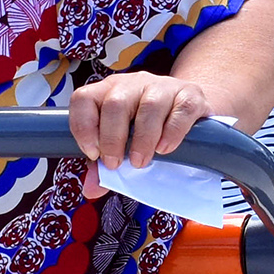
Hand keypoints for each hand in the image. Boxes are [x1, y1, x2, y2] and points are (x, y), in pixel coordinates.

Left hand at [69, 71, 214, 196]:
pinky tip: (165, 149)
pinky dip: (172, 133)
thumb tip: (92, 189)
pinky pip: (181, 110)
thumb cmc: (147, 126)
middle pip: (115, 104)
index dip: (83, 127)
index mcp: (108, 92)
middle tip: (116, 164)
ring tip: (141, 162)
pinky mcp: (189, 95)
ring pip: (149, 106)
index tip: (93, 154)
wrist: (187, 109)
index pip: (84, 99)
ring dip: (143, 139)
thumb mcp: (121, 143)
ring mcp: (162, 86)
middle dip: (112, 139)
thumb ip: (102, 166)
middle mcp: (132, 84)